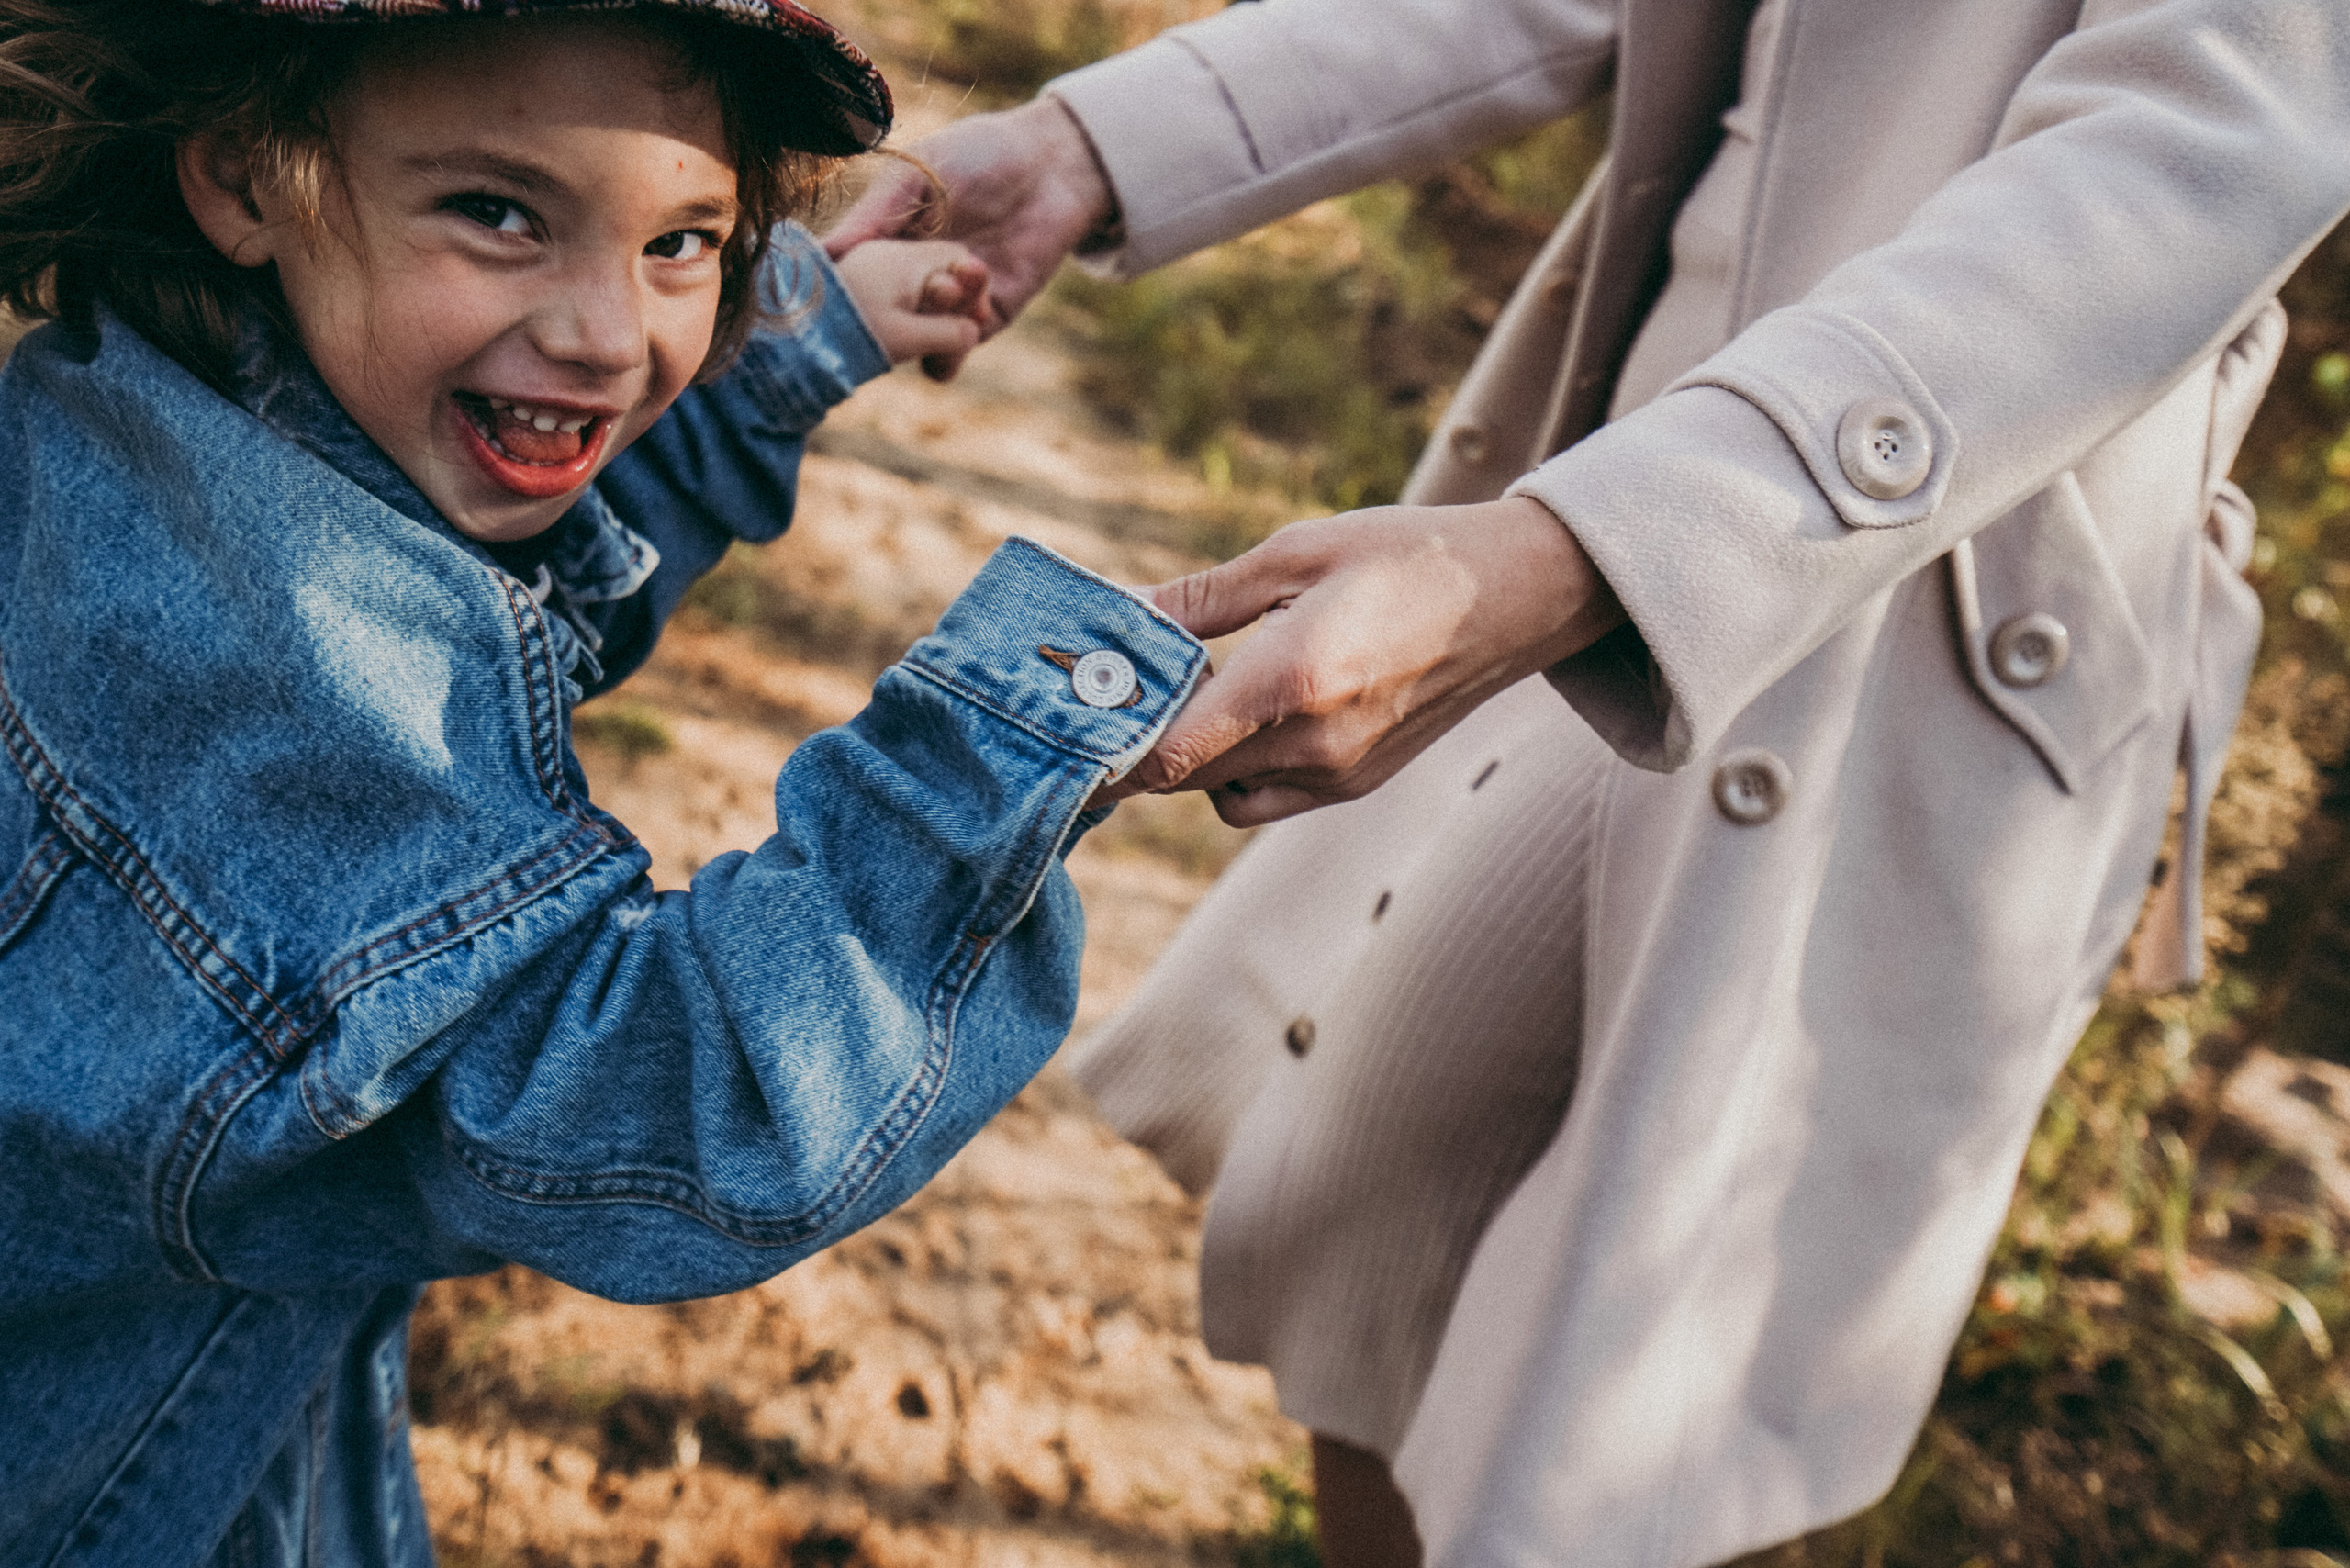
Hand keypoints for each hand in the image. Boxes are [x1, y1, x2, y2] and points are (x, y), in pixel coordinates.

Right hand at [824, 97, 1116, 377]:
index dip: (837, 297)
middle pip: (877, 323)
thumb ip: (874, 215)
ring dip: (921, 333)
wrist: (1051, 164)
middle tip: (893, 295)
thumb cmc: (978, 153)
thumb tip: (824, 251)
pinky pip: (956, 350)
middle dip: (879, 321)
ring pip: (914, 345)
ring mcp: (948, 301)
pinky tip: (966, 313)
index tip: (830, 298)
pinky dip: (952, 347)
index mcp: (884, 243)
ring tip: (945, 288)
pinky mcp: (988, 317)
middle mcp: (911, 279)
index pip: (849, 282)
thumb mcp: (915, 177)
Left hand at [1108, 498, 1625, 825]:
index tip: (1069, 726)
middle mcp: (1313, 743)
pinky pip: (1265, 799)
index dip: (1107, 752)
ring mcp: (1337, 773)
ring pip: (1220, 795)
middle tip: (1109, 701)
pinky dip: (1237, 771)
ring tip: (1193, 697)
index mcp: (1290, 679)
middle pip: (1182, 779)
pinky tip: (1246, 716)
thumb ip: (1202, 598)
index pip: (1168, 754)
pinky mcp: (1356, 784)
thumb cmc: (1404, 556)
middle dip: (1137, 748)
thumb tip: (1121, 618)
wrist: (1514, 598)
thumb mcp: (1295, 554)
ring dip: (1190, 762)